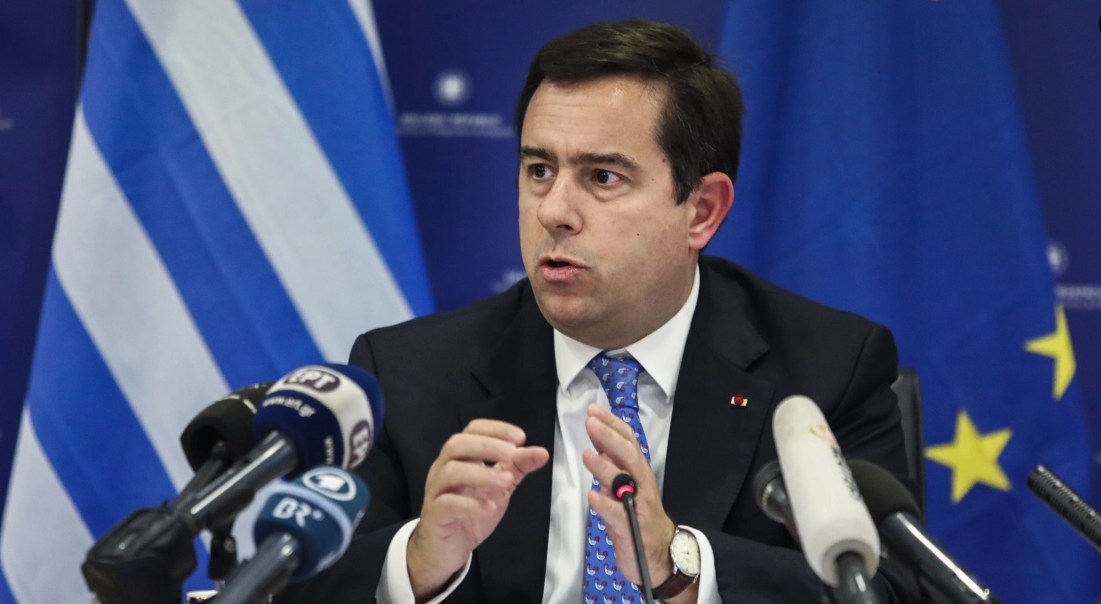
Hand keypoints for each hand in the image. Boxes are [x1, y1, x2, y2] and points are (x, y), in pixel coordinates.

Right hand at [408, 420, 548, 601]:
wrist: (446, 550)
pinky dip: (470, 504)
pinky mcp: (434, 516)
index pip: (472, 431)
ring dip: (482, 474)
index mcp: (460, 458)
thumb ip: (518, 468)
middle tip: (512, 453)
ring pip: (451, 472)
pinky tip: (490, 507)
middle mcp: (444, 469)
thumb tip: (541, 452)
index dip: (495, 429)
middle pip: (457, 445)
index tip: (520, 437)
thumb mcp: (500, 488)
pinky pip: (447, 504)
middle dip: (487, 446)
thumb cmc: (470, 513)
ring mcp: (436, 492)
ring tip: (507, 481)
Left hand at [583, 404, 677, 588]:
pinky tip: (593, 497)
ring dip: (605, 468)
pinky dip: (605, 505)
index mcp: (638, 473)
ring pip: (624, 482)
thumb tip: (598, 444)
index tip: (594, 411)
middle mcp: (641, 485)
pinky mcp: (631, 527)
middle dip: (609, 437)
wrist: (660, 554)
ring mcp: (638, 505)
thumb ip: (613, 468)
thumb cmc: (639, 517)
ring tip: (588, 455)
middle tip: (591, 422)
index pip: (628, 442)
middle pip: (629, 456)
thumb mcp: (625, 489)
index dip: (612, 425)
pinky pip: (618, 515)